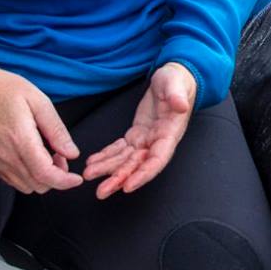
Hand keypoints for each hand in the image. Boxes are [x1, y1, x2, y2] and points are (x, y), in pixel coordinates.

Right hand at [0, 60, 82, 194]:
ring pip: (26, 187)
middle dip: (56, 177)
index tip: (77, 179)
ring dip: (42, 178)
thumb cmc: (5, 90)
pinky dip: (28, 176)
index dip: (65, 182)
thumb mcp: (39, 101)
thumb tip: (72, 153)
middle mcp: (5, 156)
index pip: (45, 174)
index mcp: (20, 139)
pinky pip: (13, 181)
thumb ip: (57, 130)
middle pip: (38, 185)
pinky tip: (31, 157)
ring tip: (46, 155)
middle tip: (60, 155)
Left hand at [83, 64, 196, 197]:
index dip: (143, 174)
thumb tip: (181, 105)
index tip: (127, 186)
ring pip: (126, 160)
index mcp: (170, 133)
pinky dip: (106, 156)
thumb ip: (177, 96)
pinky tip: (93, 162)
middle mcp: (158, 141)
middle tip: (101, 191)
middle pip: (137, 166)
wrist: (174, 78)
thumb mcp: (176, 83)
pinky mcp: (137, 134)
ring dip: (108, 170)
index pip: (157, 159)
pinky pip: (120, 149)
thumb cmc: (177, 80)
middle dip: (119, 179)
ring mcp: (146, 139)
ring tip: (89, 175)